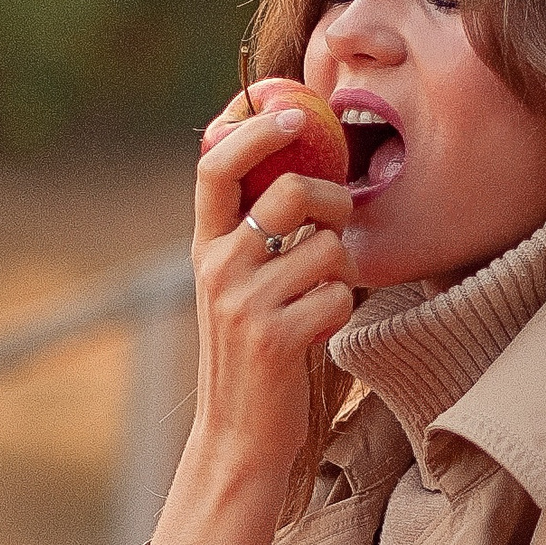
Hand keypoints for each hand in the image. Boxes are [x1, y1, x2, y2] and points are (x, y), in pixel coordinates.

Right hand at [186, 92, 354, 481]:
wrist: (239, 435)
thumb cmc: (255, 354)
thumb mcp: (238, 286)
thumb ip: (256, 234)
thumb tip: (302, 168)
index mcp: (205, 246)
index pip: (214, 165)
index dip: (251, 127)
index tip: (288, 109)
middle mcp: (216, 267)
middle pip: (290, 192)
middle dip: (333, 200)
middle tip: (339, 222)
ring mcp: (241, 302)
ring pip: (326, 249)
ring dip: (338, 275)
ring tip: (315, 303)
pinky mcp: (273, 336)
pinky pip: (337, 296)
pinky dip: (340, 314)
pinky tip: (316, 334)